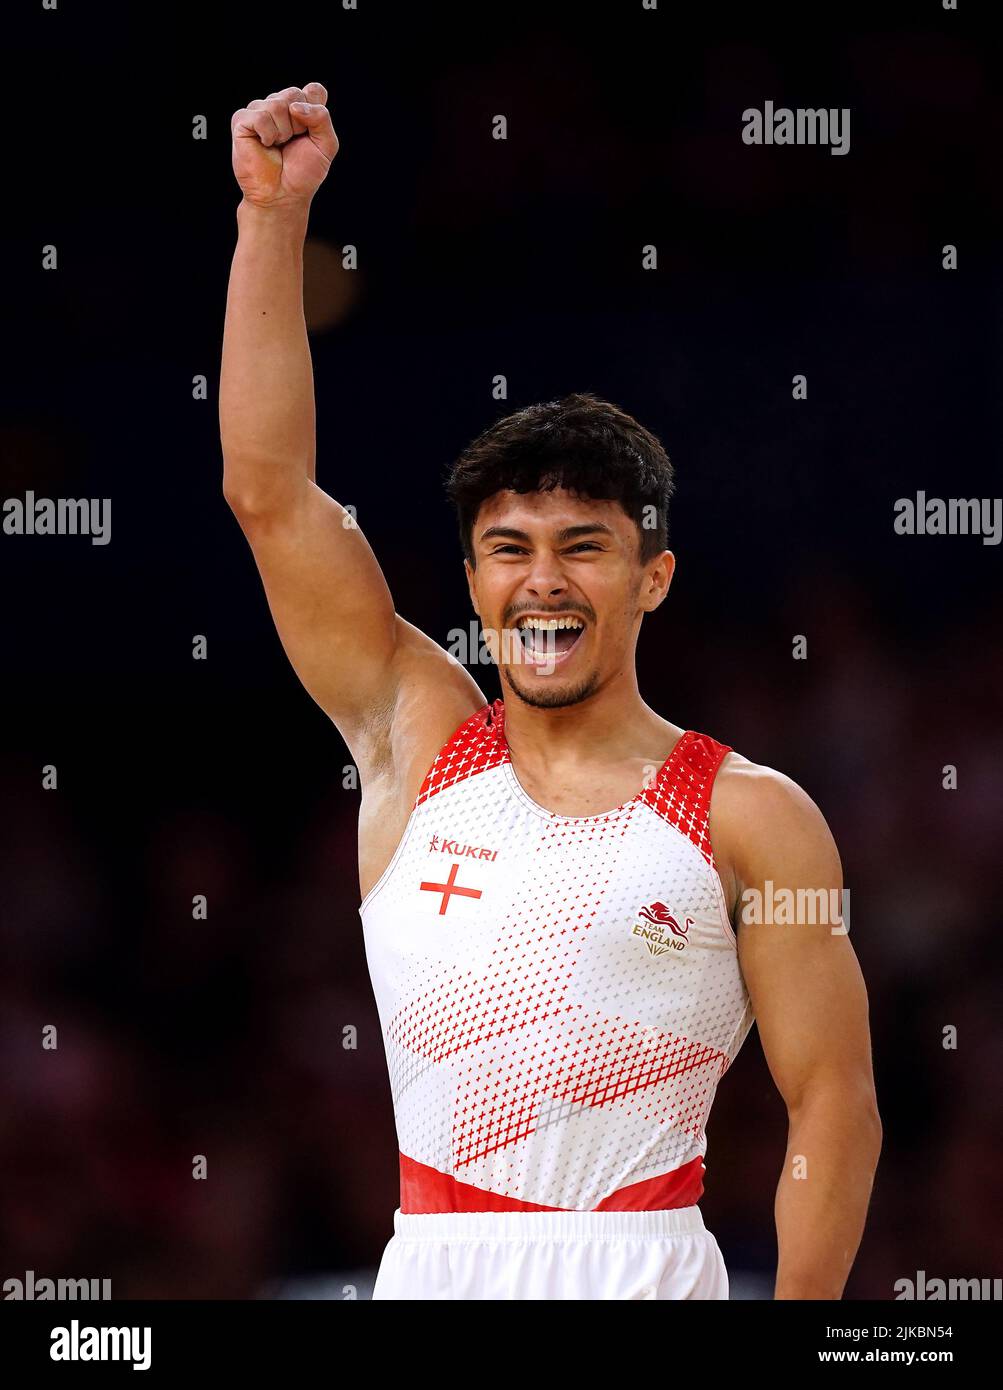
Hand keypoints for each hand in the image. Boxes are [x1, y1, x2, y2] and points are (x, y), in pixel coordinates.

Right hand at [230, 82, 338, 209]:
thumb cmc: (302, 173)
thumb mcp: (326, 146)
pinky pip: (260, 116)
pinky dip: (268, 134)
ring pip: (277, 104)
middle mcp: (279, 105)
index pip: (314, 90)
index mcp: (299, 108)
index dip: (315, 111)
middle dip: (299, 125)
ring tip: (278, 146)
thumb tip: (294, 106)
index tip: (310, 133)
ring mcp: (259, 110)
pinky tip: (265, 145)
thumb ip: (322, 118)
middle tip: (291, 143)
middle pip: (295, 94)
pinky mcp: (242, 120)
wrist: (283, 195)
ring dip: (283, 132)